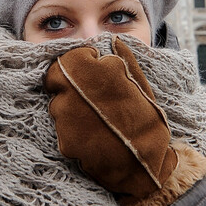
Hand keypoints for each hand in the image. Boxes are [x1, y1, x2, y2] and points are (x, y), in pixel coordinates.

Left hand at [44, 37, 205, 205]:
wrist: (144, 166)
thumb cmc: (147, 123)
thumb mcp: (141, 85)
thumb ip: (124, 58)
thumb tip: (115, 39)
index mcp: (97, 73)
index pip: (69, 59)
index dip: (79, 63)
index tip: (90, 69)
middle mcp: (76, 92)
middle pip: (58, 80)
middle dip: (71, 83)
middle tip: (89, 94)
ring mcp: (67, 118)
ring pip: (58, 103)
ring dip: (71, 105)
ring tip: (94, 116)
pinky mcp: (64, 140)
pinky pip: (62, 127)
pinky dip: (73, 127)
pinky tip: (92, 133)